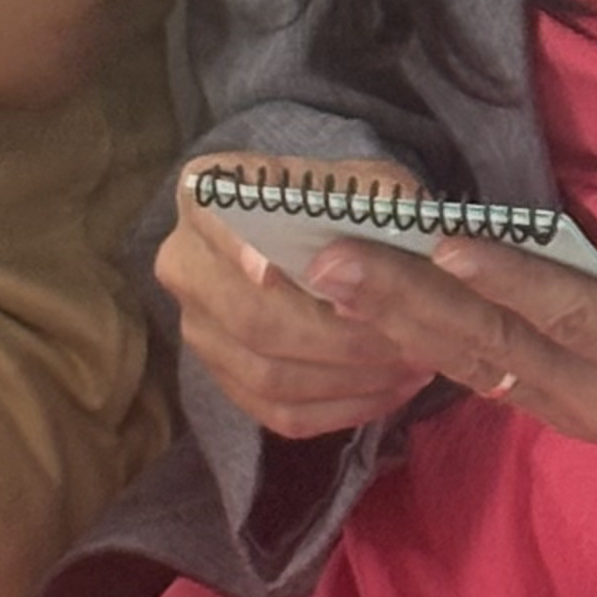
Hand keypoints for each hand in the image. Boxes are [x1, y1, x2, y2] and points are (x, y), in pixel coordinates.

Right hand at [155, 154, 440, 440]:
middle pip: (250, 317)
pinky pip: (277, 413)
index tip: (272, 272)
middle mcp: (184, 261)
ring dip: (348, 379)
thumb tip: (377, 239)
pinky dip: (341, 409)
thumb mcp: (365, 183)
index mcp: (205, 193)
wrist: (322, 242)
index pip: (213, 220)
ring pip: (267, 374)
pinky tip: (390, 392)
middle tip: (405, 340)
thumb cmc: (343, 206)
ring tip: (412, 366)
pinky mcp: (223, 378)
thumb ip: (377, 198)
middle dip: (336, 337)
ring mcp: (198, 326)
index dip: (238, 249)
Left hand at [307, 219, 596, 498]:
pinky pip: (494, 378)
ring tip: (332, 280)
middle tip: (329, 259)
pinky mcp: (575, 413)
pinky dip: (435, 344)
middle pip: (497, 344)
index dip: (502, 275)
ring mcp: (586, 415)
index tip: (438, 238)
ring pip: (480, 365)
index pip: (567, 313)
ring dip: (402, 322)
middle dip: (408, 299)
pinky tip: (387, 316)